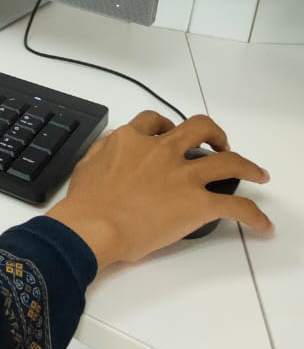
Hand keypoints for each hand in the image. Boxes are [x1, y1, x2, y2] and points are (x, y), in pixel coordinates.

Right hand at [47, 111, 271, 267]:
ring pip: (229, 161)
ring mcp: (184, 176)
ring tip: (258, 173)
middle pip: (199, 127)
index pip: (154, 121)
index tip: (169, 135)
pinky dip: (254, 216)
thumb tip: (116, 145)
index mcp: (133, 140)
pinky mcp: (199, 204)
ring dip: (248, 166)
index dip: (165, 126)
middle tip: (219, 144)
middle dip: (214, 134)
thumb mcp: (88, 162)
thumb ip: (107, 148)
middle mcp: (162, 151)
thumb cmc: (85, 201)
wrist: (92, 227)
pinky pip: (237, 206)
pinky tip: (262, 225)